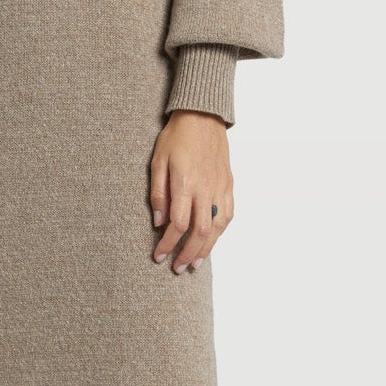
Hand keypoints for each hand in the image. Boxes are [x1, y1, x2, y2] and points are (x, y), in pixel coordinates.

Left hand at [150, 110, 233, 271]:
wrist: (202, 117)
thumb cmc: (176, 138)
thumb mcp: (157, 162)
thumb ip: (158, 194)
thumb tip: (158, 222)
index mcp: (184, 183)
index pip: (177, 224)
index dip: (168, 244)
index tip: (159, 255)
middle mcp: (205, 188)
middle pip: (198, 232)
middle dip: (186, 254)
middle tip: (176, 268)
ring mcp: (219, 187)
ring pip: (216, 227)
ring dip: (205, 249)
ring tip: (194, 263)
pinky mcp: (228, 184)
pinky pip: (227, 214)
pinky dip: (219, 232)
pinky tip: (211, 241)